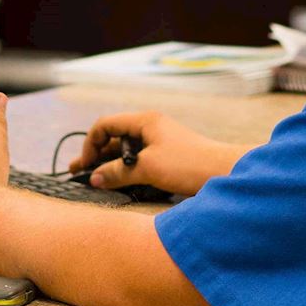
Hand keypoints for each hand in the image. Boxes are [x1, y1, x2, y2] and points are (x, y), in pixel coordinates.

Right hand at [69, 110, 246, 197]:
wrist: (225, 171)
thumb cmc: (189, 164)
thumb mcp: (148, 168)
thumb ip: (118, 172)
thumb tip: (95, 178)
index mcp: (145, 121)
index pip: (106, 125)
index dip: (91, 144)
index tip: (86, 164)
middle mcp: (151, 128)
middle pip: (114, 138)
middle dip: (96, 156)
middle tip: (80, 173)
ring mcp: (160, 142)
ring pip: (127, 151)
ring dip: (111, 165)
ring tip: (97, 182)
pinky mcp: (167, 157)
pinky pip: (140, 160)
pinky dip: (127, 170)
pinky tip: (120, 183)